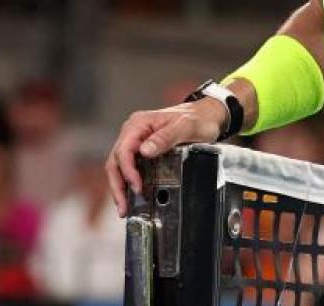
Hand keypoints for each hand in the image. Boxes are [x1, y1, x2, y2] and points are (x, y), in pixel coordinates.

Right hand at [105, 98, 227, 216]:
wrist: (206, 115)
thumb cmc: (197, 118)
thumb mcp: (185, 127)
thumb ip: (165, 137)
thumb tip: (145, 151)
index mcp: (139, 123)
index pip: (124, 150)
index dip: (127, 171)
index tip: (137, 186)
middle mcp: (134, 131)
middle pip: (116, 160)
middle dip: (118, 185)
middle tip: (123, 207)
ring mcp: (137, 140)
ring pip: (119, 165)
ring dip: (120, 186)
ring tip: (124, 207)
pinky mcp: (142, 149)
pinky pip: (129, 166)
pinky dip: (128, 182)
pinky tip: (131, 195)